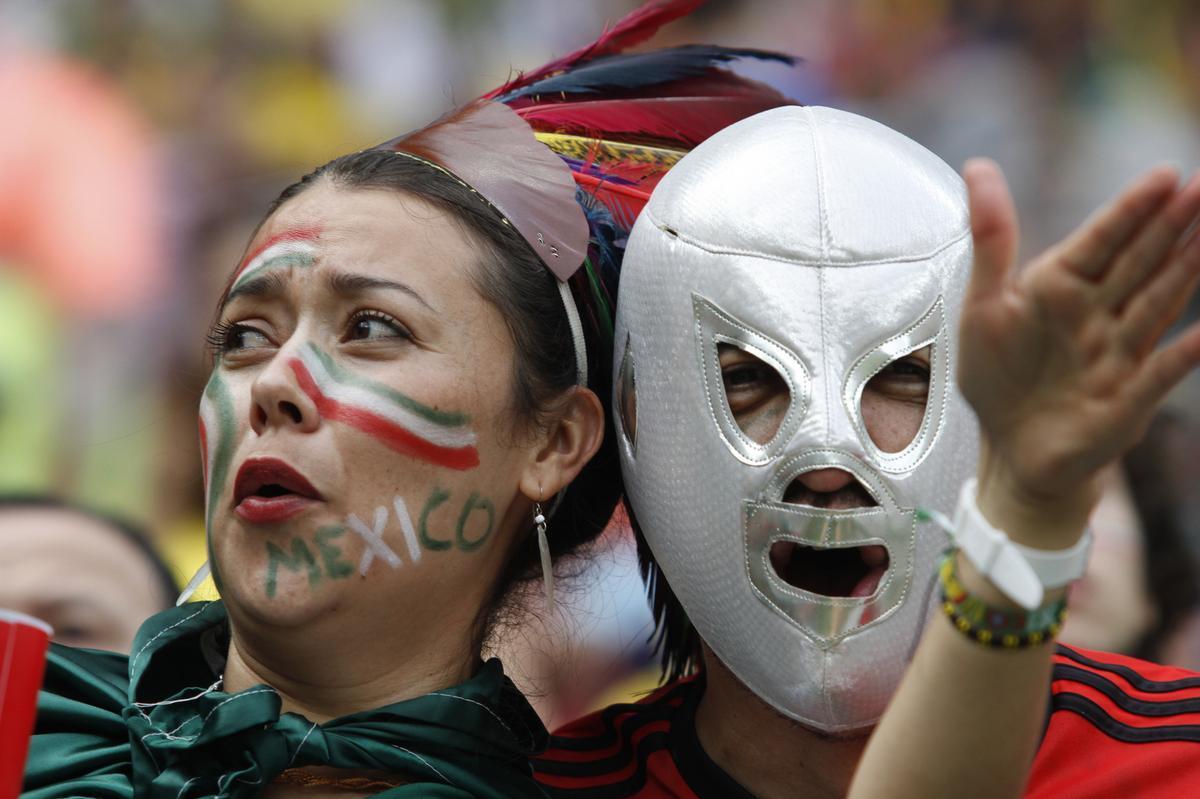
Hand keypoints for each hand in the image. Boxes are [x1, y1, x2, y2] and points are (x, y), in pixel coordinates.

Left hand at [957, 160, 1199, 546]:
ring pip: (1160, 302)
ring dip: (1189, 270)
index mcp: (1060, 285)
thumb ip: (990, 238)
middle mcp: (1098, 312)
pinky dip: (1188, 353)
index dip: (1132, 209)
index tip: (1166, 175)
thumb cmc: (998, 374)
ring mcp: (1119, 351)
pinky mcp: (1129, 395)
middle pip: (1142, 261)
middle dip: (1175, 225)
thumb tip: (978, 165)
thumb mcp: (983, 303)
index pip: (1102, 239)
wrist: (1011, 448)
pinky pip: (1162, 370)